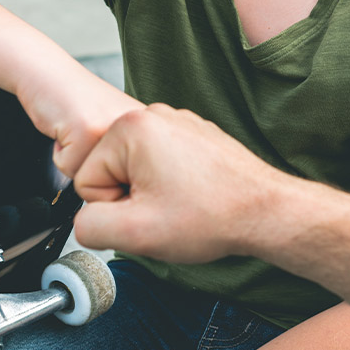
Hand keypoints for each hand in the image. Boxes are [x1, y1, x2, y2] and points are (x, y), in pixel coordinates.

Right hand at [14, 62, 143, 178]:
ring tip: (79, 130)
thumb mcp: (116, 135)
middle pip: (115, 182)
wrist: (51, 75)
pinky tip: (66, 127)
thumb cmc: (81, 106)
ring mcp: (115, 129)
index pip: (136, 182)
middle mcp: (141, 128)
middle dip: (96, 165)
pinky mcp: (88, 131)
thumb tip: (131, 199)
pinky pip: (69, 169)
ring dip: (78, 162)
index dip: (113, 169)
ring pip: (92, 180)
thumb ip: (132, 161)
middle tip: (90, 133)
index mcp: (155, 130)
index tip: (105, 142)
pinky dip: (61, 155)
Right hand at [72, 104, 286, 263]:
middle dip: (132, 199)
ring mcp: (178, 123)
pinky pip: (163, 166)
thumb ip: (88, 226)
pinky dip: (174, 185)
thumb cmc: (213, 216)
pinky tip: (195, 197)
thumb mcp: (133, 233)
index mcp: (132, 128)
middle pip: (111, 171)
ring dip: (152, 194)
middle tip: (166, 211)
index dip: (112, 208)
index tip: (146, 212)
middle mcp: (154, 116)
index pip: (87, 180)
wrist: (265, 211)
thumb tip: (84, 220)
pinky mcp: (196, 135)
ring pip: (137, 171)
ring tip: (183, 205)